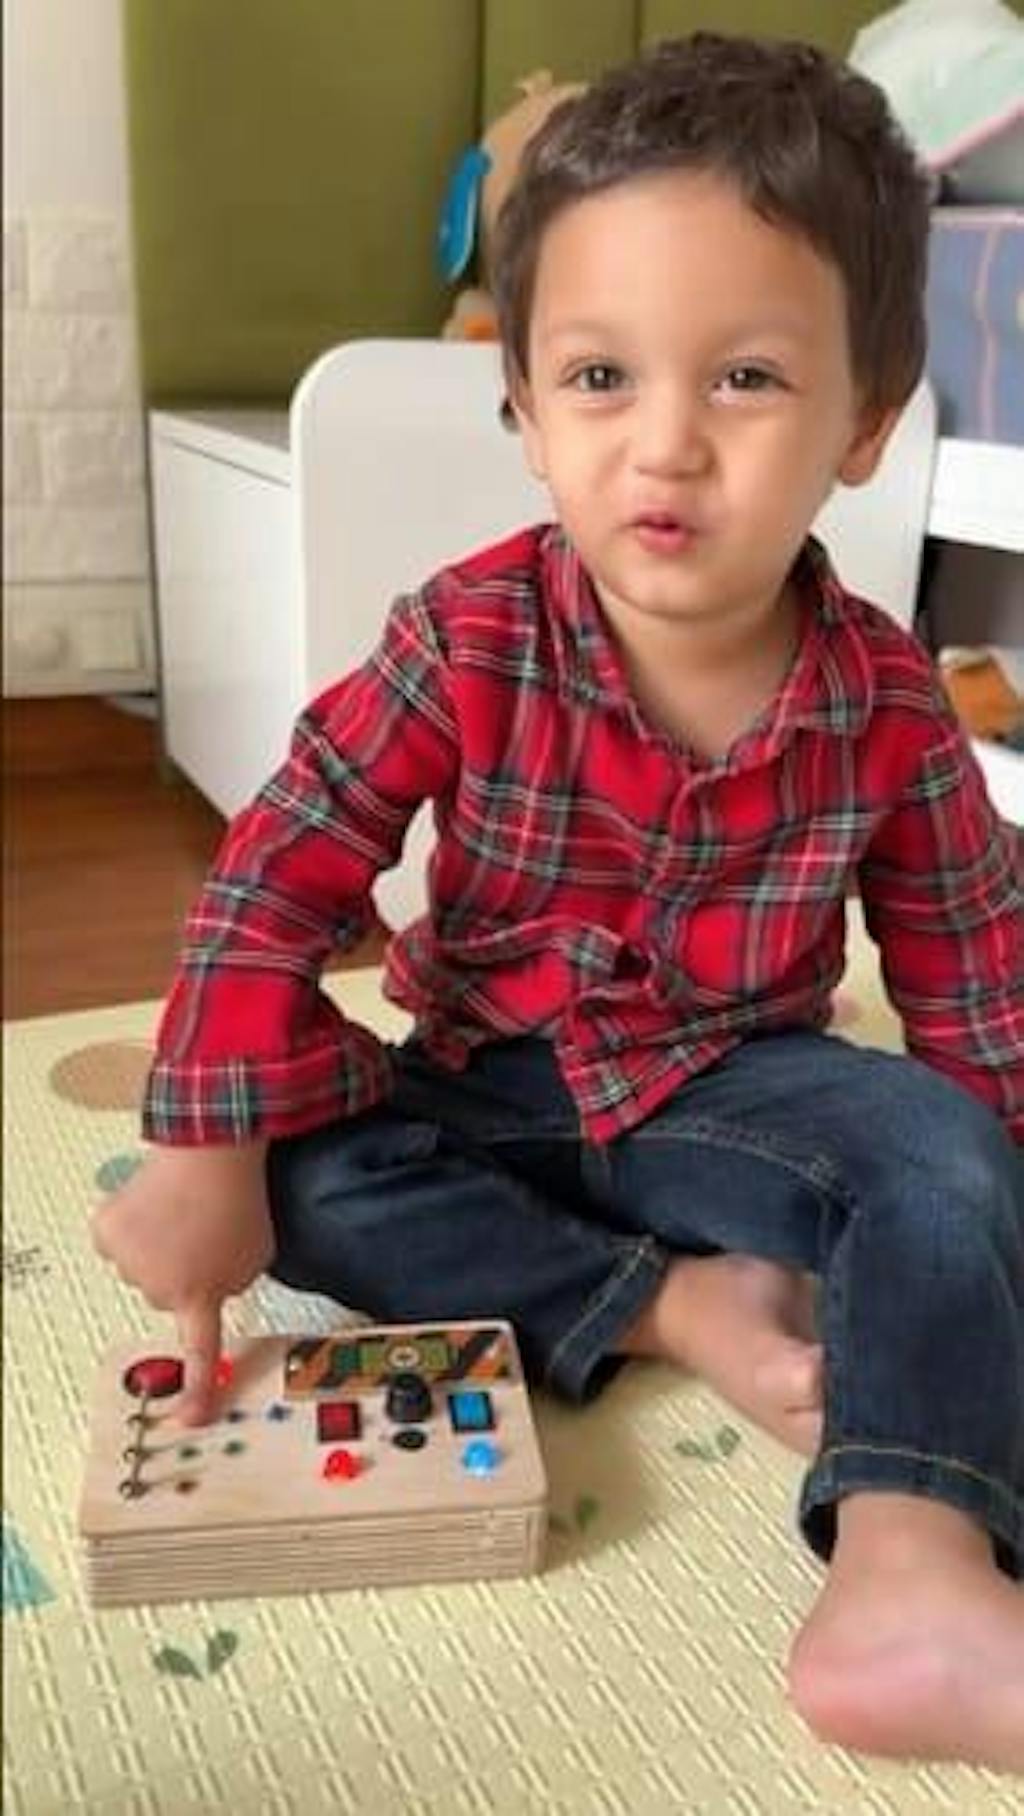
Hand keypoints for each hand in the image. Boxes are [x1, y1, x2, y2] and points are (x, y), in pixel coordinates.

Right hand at [91, 1143, 273, 1423]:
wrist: (211, 1151)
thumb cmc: (241, 1200)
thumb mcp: (257, 1256)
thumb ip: (234, 1285)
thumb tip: (213, 1291)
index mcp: (200, 1297)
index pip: (200, 1353)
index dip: (196, 1390)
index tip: (190, 1418)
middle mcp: (158, 1288)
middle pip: (166, 1295)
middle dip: (183, 1273)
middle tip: (205, 1235)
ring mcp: (128, 1260)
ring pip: (140, 1269)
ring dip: (157, 1249)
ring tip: (183, 1213)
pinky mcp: (107, 1231)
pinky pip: (117, 1241)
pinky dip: (131, 1227)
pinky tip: (154, 1206)